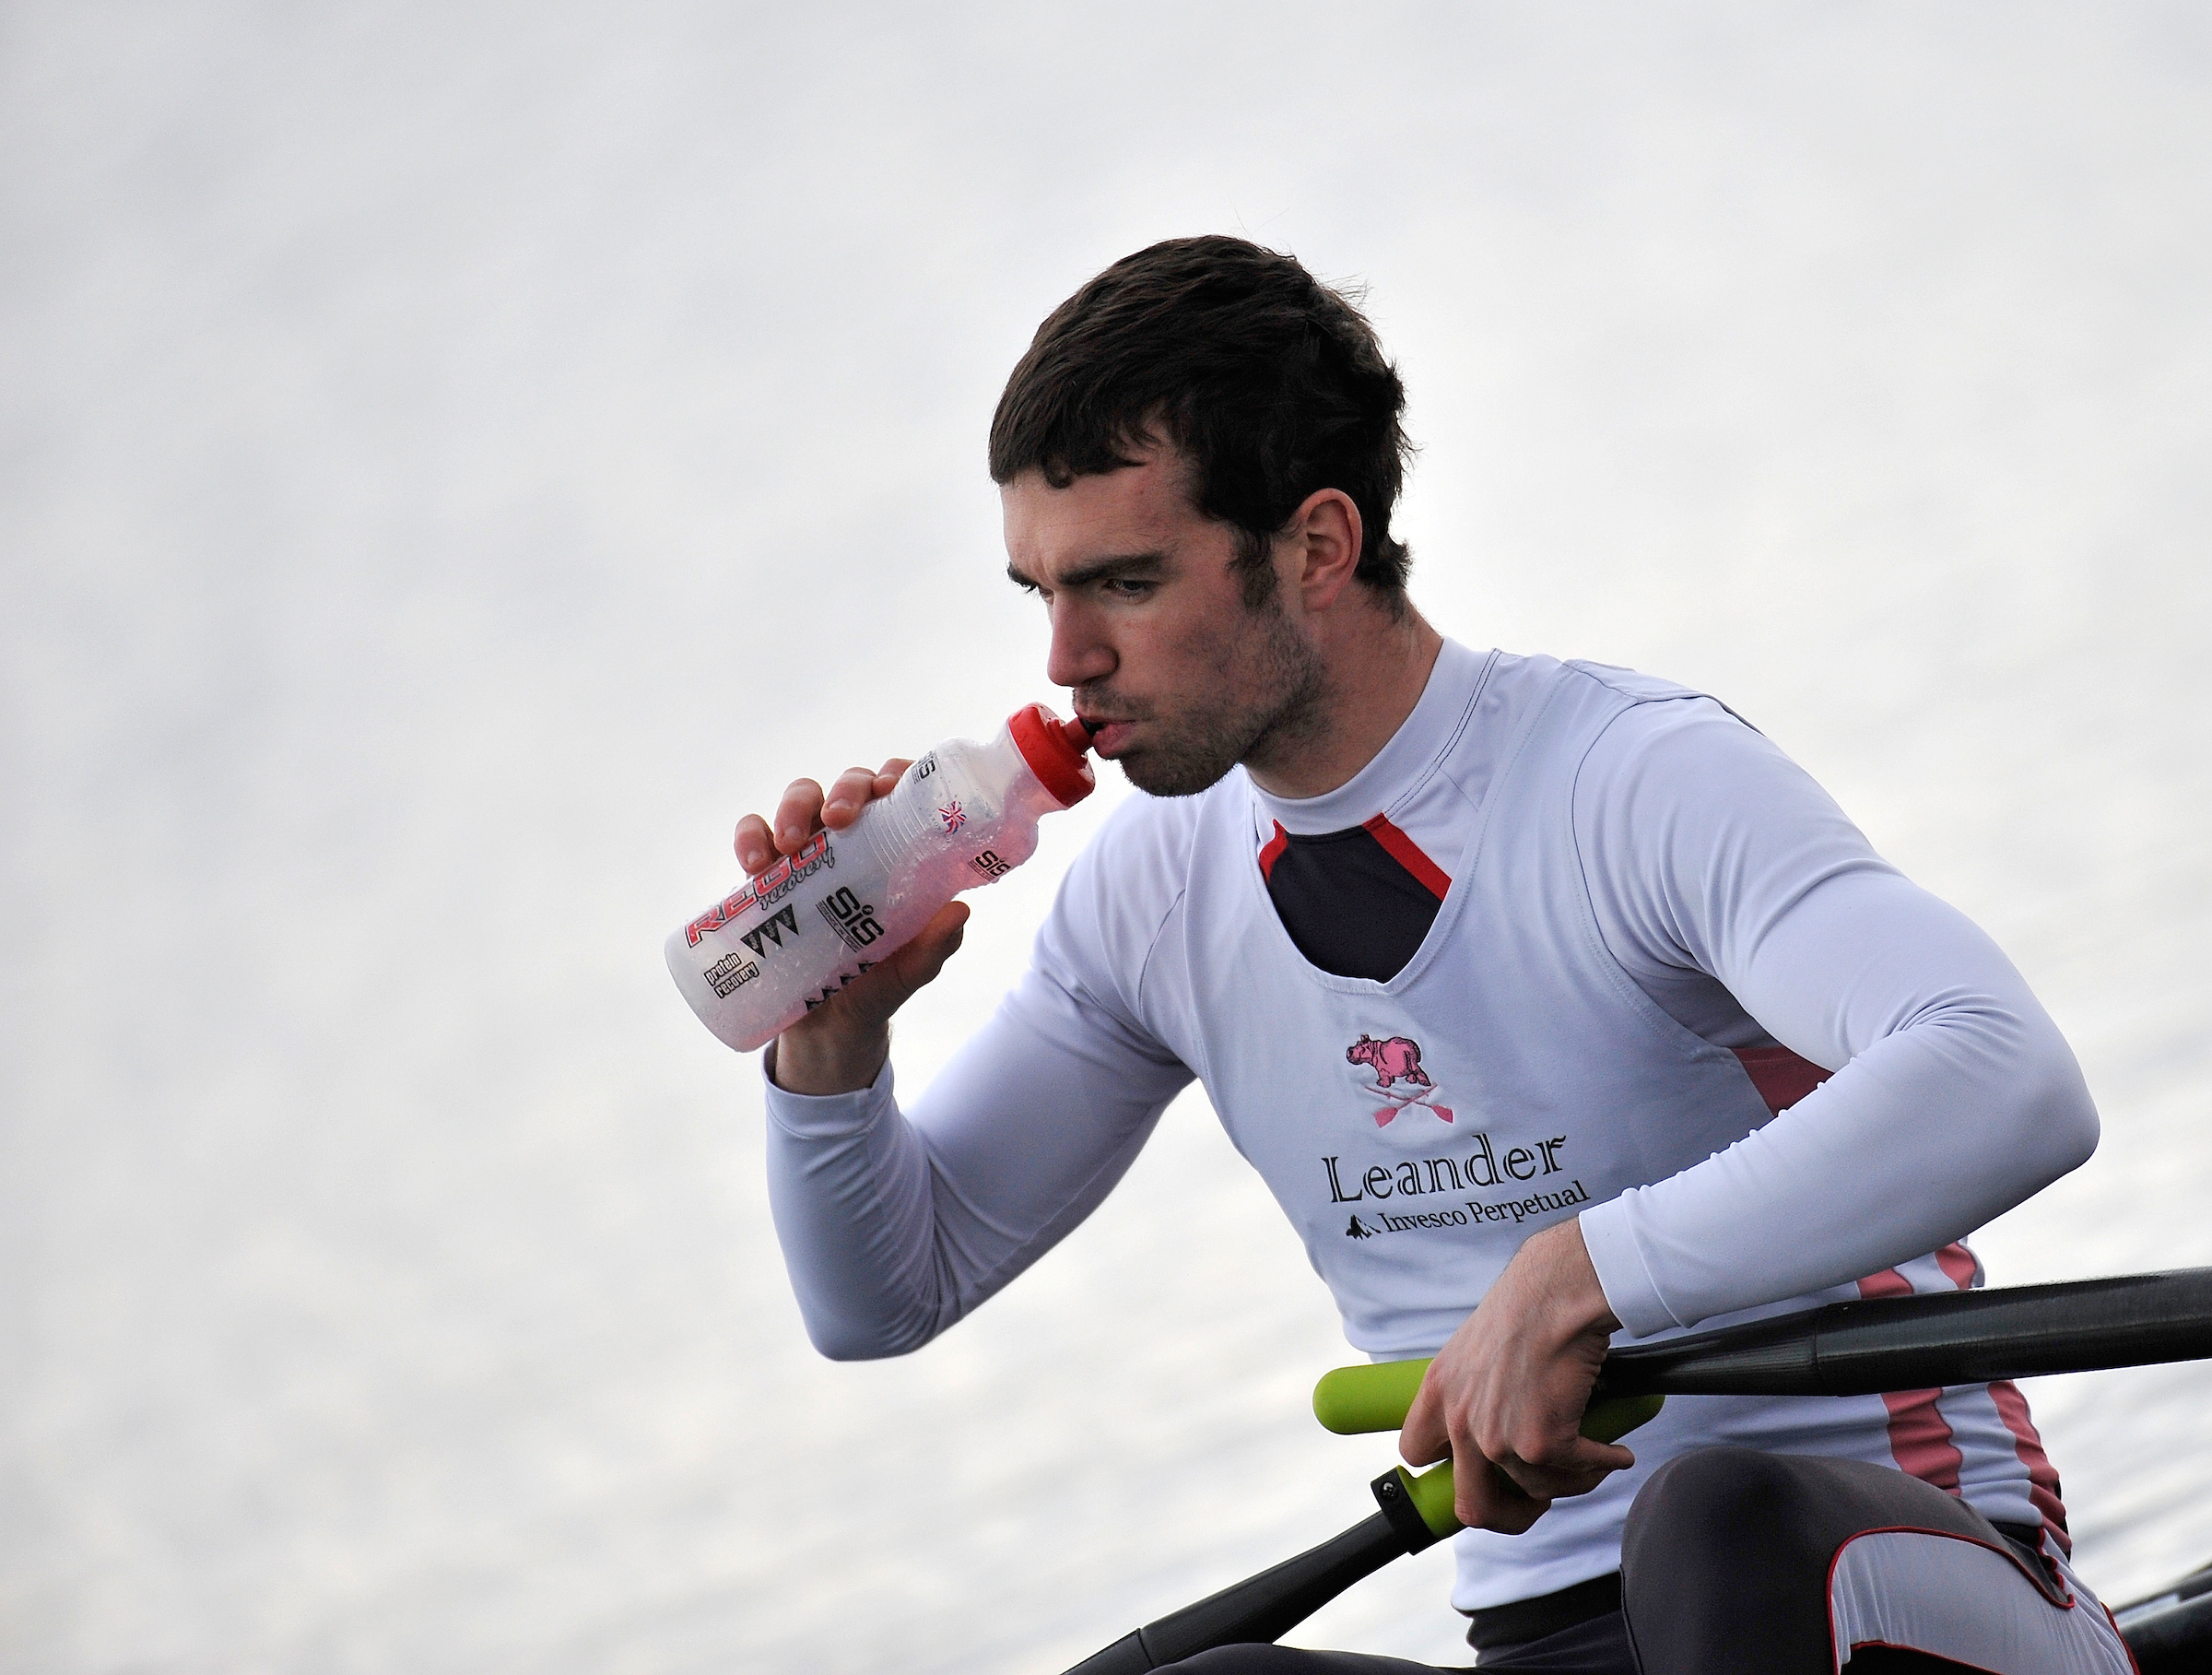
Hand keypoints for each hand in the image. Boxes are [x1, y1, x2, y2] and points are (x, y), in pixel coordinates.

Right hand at [734, 761, 970, 1095]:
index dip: (897, 774)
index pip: (901, 795)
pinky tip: (755, 866)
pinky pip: (754, 838)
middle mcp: (855, 843)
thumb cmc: (877, 988)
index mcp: (897, 852)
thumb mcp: (908, 972)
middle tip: (840, 818)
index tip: (892, 786)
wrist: (826, 1032)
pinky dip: (750, 838)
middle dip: (845, 790)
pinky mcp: (769, 876)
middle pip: (850, 787)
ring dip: (794, 808)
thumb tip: (959, 912)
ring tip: (789, 846)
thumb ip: (933, 948)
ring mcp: (810, 855)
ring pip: (802, 800)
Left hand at [1399, 1219, 1631, 1533]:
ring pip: (1540, 1490)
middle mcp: (1460, 1421)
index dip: (1447, 1470)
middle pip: (1472, 1506)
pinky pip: (1579, 1474)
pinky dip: (1604, 1464)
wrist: (1558, 1290)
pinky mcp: (1539, 1443)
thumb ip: (1476, 1389)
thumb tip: (1501, 1419)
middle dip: (1509, 1515)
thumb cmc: (1529, 1306)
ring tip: (1593, 1456)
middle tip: (1536, 1500)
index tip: (1478, 1469)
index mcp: (1439, 1393)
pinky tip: (1616, 1451)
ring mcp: (1497, 1438)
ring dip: (1573, 1479)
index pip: (1417, 1453)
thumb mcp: (1476, 1347)